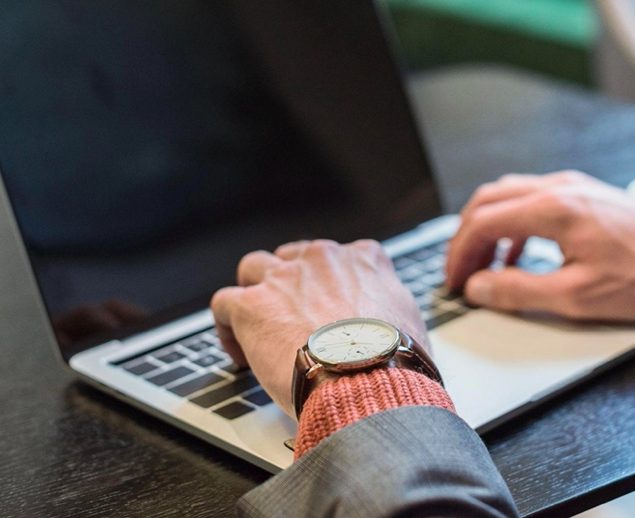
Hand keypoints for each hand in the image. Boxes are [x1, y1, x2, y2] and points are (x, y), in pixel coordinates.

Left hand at [211, 239, 426, 417]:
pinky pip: (224, 303)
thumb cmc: (392, 360)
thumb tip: (390, 321)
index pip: (339, 256)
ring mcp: (284, 278)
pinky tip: (238, 351)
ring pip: (253, 268)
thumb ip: (391, 307)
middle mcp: (321, 259)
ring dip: (254, 294)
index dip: (328, 282)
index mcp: (362, 260)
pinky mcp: (252, 305)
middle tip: (293, 318)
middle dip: (289, 283)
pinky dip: (226, 326)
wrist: (366, 378)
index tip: (327, 306)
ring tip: (257, 326)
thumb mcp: (410, 320)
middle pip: (293, 257)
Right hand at [445, 171, 634, 320]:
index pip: (482, 222)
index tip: (454, 282)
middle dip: (466, 237)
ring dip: (489, 228)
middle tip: (460, 272)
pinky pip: (534, 200)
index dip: (459, 254)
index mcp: (553, 208)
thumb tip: (479, 287)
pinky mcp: (588, 195)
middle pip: (489, 201)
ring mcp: (575, 187)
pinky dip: (514, 225)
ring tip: (484, 265)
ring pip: (510, 195)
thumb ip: (519, 291)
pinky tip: (520, 255)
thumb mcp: (577, 297)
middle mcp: (560, 188)